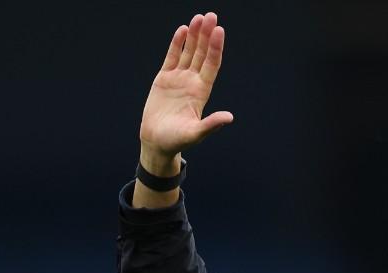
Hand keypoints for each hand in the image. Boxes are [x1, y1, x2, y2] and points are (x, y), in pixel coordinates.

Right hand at [138, 12, 232, 170]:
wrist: (157, 142)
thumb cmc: (177, 140)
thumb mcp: (195, 133)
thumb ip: (211, 125)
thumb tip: (229, 117)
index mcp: (202, 92)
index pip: (212, 65)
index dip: (215, 48)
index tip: (219, 31)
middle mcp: (193, 82)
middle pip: (202, 54)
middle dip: (206, 35)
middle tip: (211, 16)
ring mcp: (179, 79)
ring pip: (188, 52)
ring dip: (194, 36)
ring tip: (199, 18)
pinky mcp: (164, 79)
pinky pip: (172, 57)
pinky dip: (177, 44)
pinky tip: (182, 30)